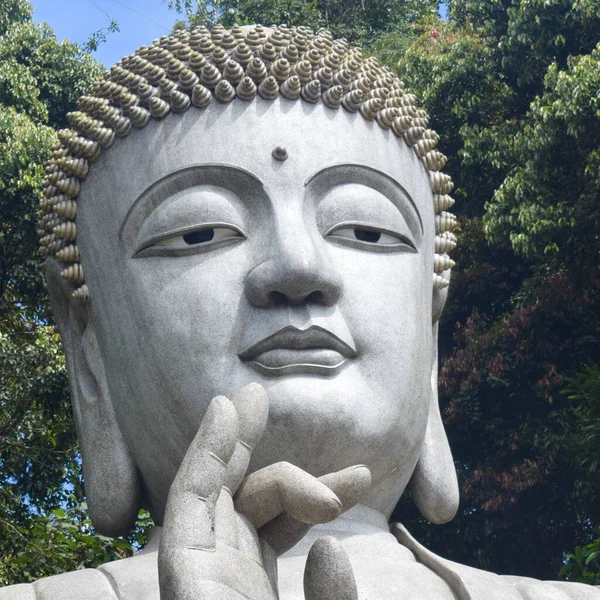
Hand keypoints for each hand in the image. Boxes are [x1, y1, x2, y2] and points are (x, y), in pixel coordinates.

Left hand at [158, 383, 370, 599]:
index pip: (191, 503)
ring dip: (302, 488)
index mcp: (201, 590)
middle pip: (222, 493)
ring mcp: (232, 581)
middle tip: (256, 394)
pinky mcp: (252, 588)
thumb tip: (330, 548)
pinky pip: (270, 535)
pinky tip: (333, 504)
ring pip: (256, 513)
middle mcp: (211, 579)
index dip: (208, 447)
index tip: (228, 404)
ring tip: (359, 477)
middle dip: (241, 441)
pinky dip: (299, 514)